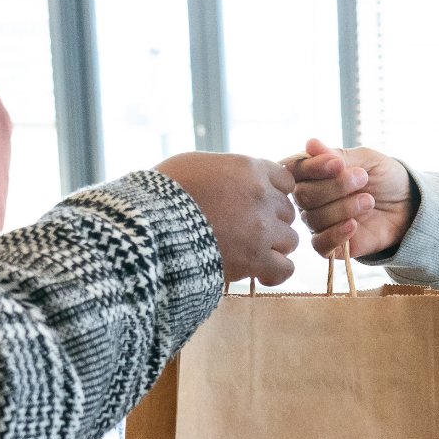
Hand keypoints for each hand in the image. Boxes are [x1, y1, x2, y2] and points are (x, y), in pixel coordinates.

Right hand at [156, 152, 297, 285]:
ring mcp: (263, 229)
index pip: (285, 180)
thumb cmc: (162, 193)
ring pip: (290, 240)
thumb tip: (234, 182)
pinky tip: (260, 272)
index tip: (258, 205)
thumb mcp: (196, 165)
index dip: (273, 194)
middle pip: (287, 212)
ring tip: (251, 252)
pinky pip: (285, 269)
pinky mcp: (256, 259)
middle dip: (272, 221)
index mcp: (249, 168)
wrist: (148, 225)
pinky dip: (274, 272)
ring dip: (274, 247)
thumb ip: (226, 172)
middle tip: (249, 231)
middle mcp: (263, 196)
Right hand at [290, 137, 414, 258]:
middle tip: (363, 179)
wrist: (409, 206)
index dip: (312, 167)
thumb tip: (310, 144)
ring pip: (314, 219)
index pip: (295, 170)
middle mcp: (311, 200)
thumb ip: (338, 155)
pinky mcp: (331, 247)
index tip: (338, 164)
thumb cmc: (386, 178)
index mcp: (313, 175)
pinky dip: (335, 235)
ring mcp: (319, 224)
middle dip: (334, 186)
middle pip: (303, 195)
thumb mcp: (366, 160)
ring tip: (369, 201)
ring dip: (343, 208)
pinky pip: (320, 245)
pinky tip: (354, 225)